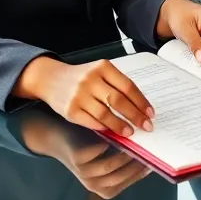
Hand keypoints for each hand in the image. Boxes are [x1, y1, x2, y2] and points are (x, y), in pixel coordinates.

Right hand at [14, 57, 153, 136]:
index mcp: (103, 67)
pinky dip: (103, 127)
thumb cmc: (81, 77)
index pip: (128, 86)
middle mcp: (90, 80)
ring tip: (130, 132)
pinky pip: (91, 121)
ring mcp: (79, 95)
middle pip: (118, 100)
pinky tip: (111, 131)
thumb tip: (139, 107)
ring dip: (120, 125)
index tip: (150, 113)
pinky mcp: (69, 109)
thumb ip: (117, 84)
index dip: (141, 101)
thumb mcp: (100, 72)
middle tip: (146, 126)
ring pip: (105, 114)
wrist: (49, 78)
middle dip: (135, 115)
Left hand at [23, 115, 151, 197]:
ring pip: (110, 167)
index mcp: (102, 186)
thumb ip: (124, 159)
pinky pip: (99, 153)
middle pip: (120, 177)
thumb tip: (150, 154)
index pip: (128, 183)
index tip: (154, 160)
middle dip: (136, 165)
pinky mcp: (77, 158)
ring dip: (125, 156)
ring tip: (137, 142)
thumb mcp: (106, 156)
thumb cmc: (86, 144)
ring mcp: (83, 172)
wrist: (54, 137)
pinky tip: (120, 133)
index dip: (141, 173)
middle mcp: (92, 183)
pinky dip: (111, 144)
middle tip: (149, 150)